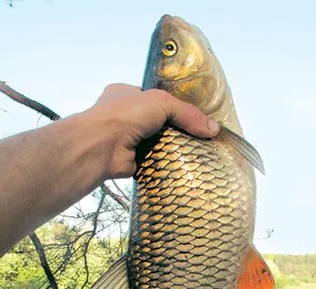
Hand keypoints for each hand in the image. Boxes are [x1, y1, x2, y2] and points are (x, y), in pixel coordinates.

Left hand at [86, 84, 219, 178]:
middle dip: (174, 129)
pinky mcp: (131, 161)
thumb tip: (213, 129)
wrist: (101, 146)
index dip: (174, 106)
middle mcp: (124, 117)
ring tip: (195, 152)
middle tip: (198, 136)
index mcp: (126, 95)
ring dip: (170, 148)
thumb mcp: (161, 102)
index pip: (155, 99)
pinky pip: (153, 162)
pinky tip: (182, 166)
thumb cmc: (124, 115)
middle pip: (157, 123)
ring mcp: (126, 140)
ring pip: (155, 143)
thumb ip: (188, 113)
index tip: (193, 116)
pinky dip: (165, 164)